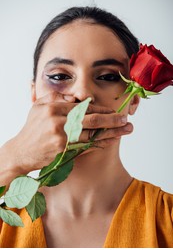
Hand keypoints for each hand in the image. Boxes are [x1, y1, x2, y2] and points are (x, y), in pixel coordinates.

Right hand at [0, 93, 132, 184]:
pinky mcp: (63, 151)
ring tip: (126, 130)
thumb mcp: (38, 106)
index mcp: (54, 108)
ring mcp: (62, 138)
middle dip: (112, 120)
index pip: (83, 107)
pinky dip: (100, 144)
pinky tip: (112, 141)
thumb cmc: (32, 128)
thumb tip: (77, 98)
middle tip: (125, 119)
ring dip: (111, 133)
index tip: (113, 111)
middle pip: (92, 120)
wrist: (22, 151)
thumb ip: (56, 98)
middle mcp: (59, 122)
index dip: (101, 109)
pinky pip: (86, 147)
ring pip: (92, 134)